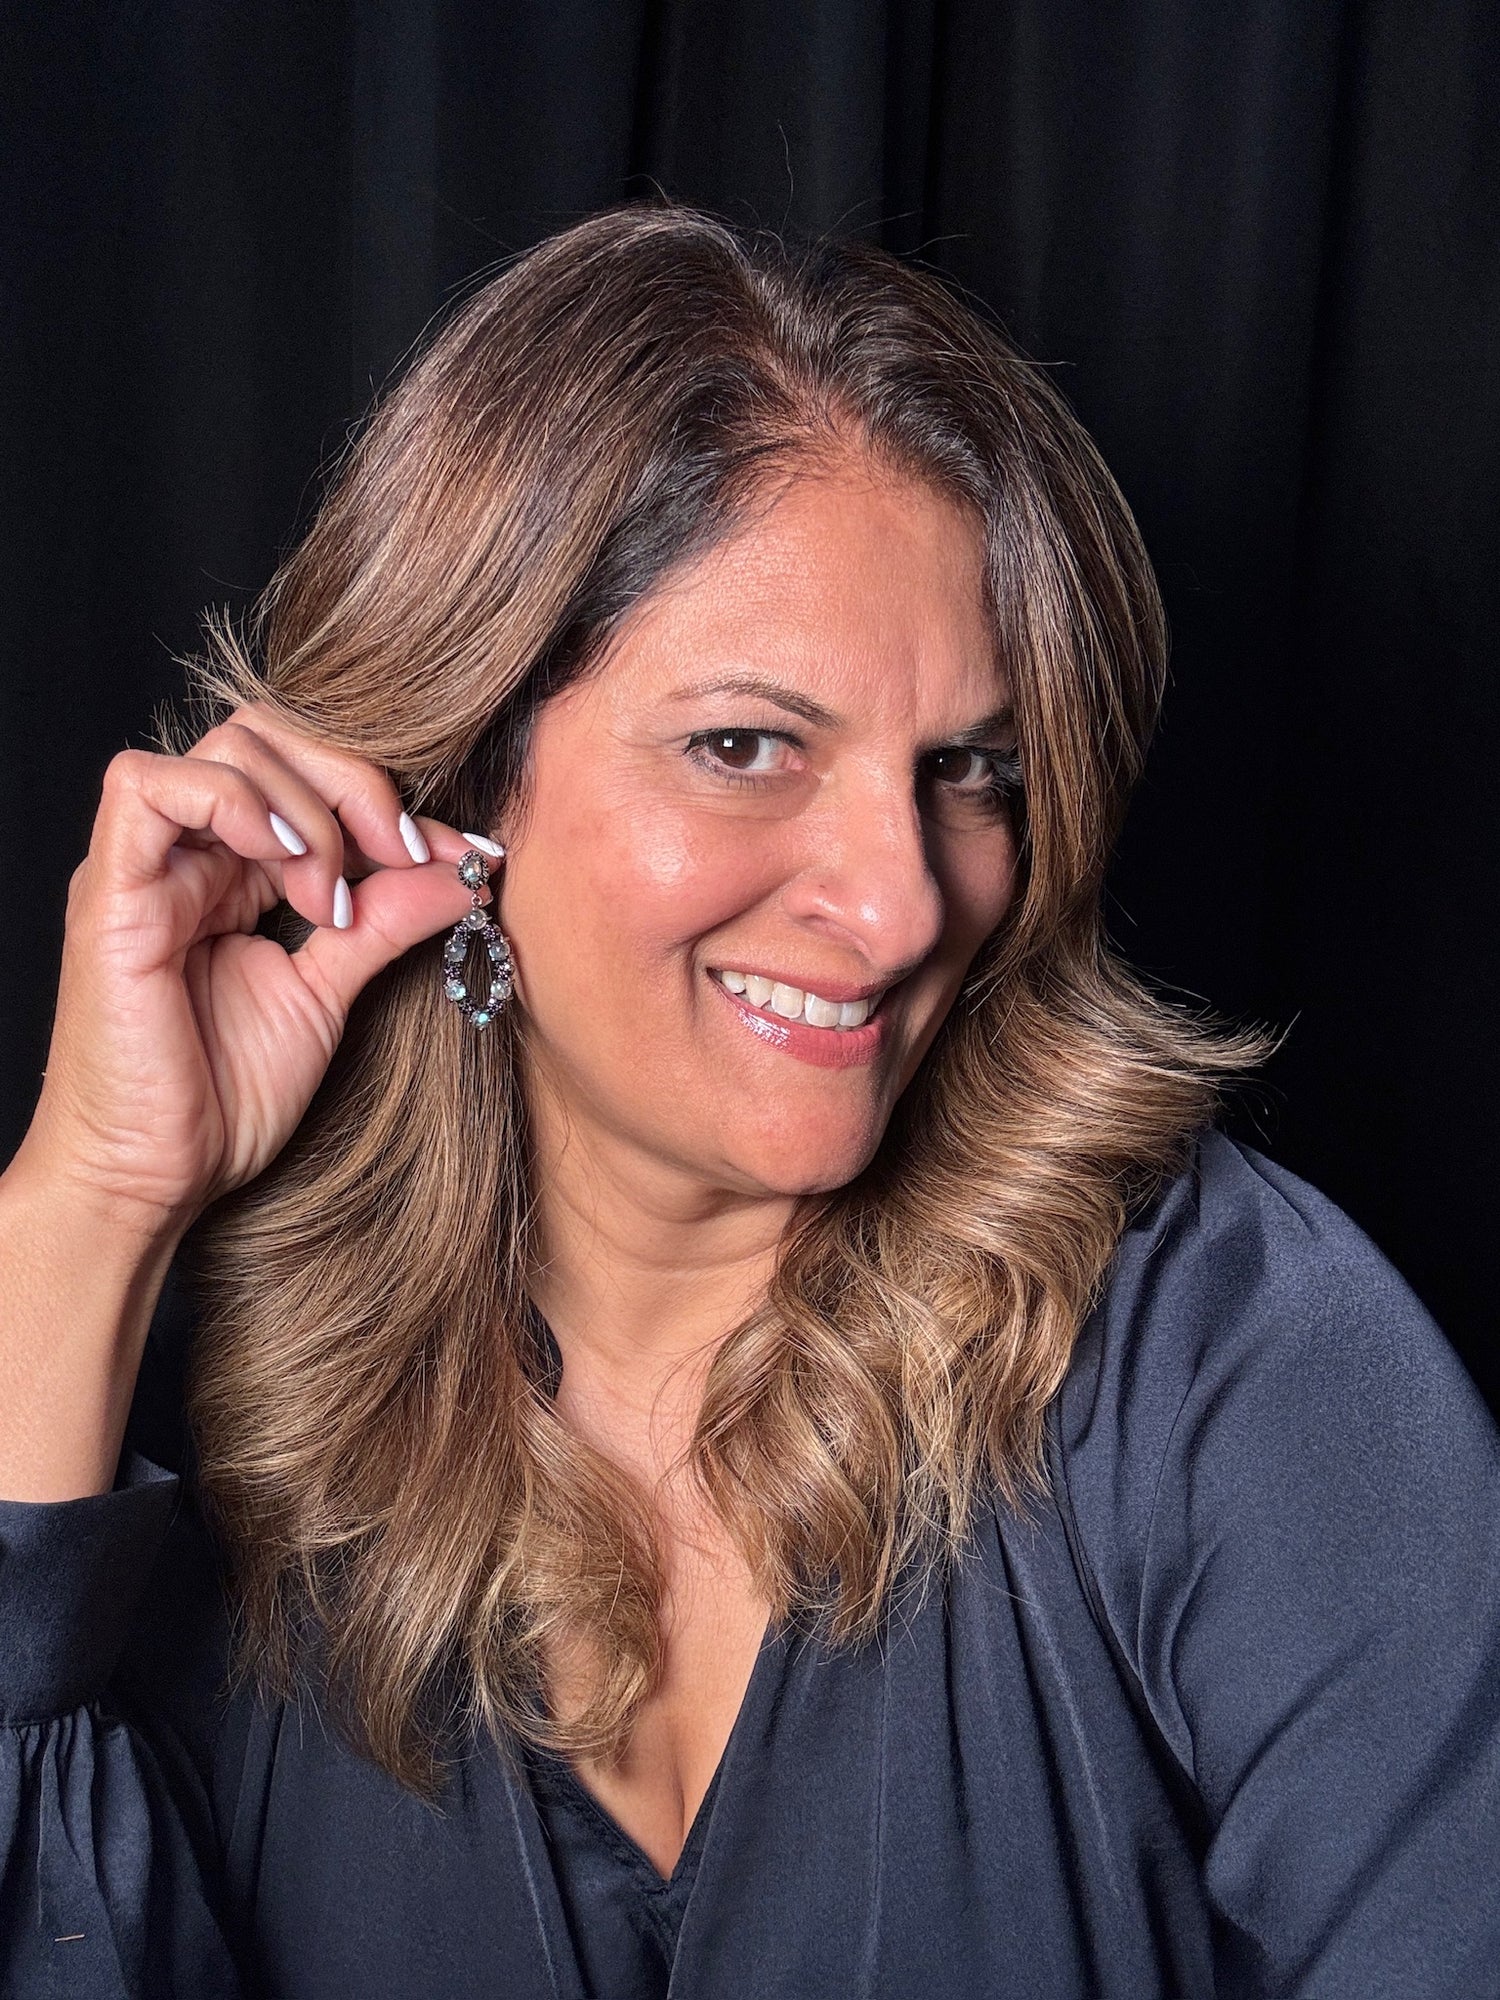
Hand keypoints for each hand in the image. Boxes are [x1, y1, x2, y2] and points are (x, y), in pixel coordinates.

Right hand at [17, 702, 488, 1235]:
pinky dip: (231, 801)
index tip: (448, 857)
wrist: (152, 1180)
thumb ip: (386, 922)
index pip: (305, 772)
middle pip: (267, 736)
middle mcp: (186, 856)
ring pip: (221, 747)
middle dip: (351, 780)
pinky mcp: (109, 894)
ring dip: (304, 803)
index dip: (382, 798)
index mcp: (233, 873)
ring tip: (332, 895)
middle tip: (398, 854)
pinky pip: (144, 788)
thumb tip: (466, 869)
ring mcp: (144, 868)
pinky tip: (287, 863)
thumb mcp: (329, 994)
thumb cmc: (221, 1099)